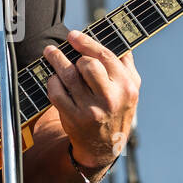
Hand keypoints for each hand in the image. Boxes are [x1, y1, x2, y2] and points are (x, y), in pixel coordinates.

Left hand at [43, 30, 139, 173]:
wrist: (105, 146)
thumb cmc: (117, 110)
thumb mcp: (131, 90)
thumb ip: (126, 65)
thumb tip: (117, 38)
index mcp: (126, 87)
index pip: (106, 57)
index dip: (87, 43)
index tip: (74, 36)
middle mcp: (110, 99)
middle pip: (88, 65)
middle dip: (74, 55)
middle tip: (64, 49)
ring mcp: (91, 110)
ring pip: (69, 77)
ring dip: (57, 61)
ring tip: (51, 53)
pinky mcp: (74, 119)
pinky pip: (57, 93)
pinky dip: (52, 82)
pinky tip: (53, 78)